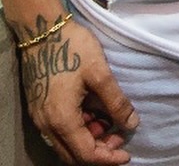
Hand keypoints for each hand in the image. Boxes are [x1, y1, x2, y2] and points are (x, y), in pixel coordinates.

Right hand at [20, 18, 136, 163]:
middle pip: (74, 154)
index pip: (85, 154)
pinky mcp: (40, 109)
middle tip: (122, 137)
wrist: (43, 31)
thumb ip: (116, 102)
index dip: (108, 159)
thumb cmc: (74, 49)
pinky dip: (79, 129)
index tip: (128, 155)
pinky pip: (60, 131)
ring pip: (66, 144)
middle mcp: (47, 125)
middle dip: (100, 151)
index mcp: (62, 120)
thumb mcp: (100, 74)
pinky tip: (95, 114)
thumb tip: (132, 124)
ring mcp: (41, 118)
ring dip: (89, 140)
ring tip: (112, 124)